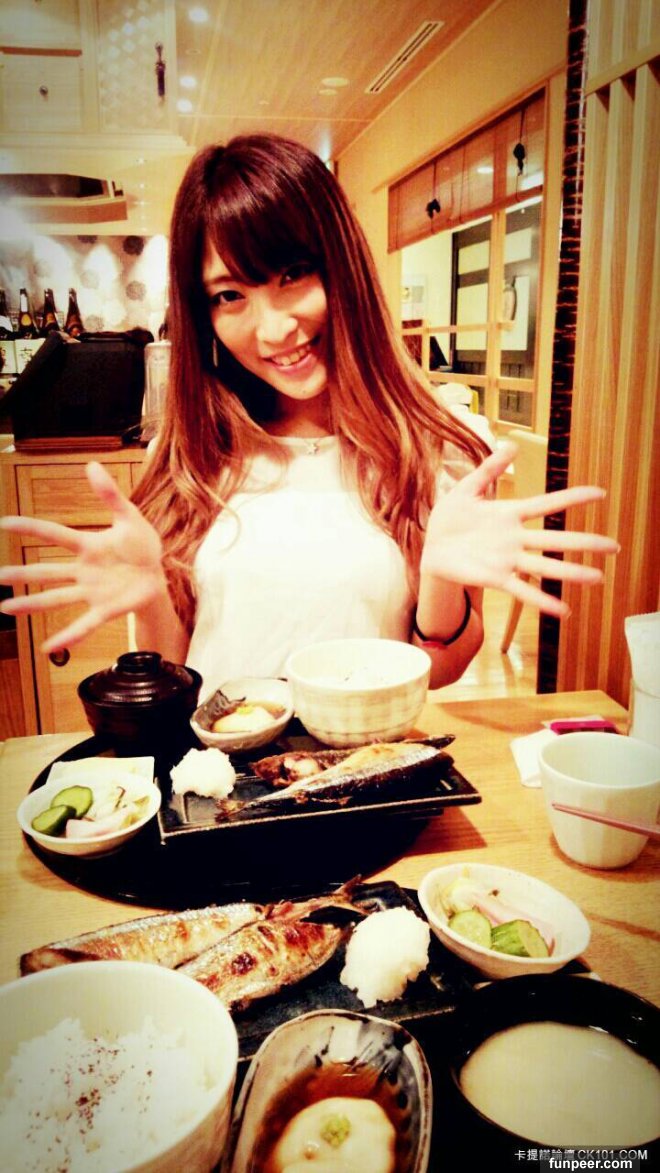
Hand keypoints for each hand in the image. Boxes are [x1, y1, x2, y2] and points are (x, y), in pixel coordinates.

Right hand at [0, 461, 165, 651]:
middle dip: (22, 574)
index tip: (5, 523)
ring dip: (32, 604)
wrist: (160, 574)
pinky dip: (67, 636)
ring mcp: (92, 592)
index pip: (55, 535)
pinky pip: (84, 624)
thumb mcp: (130, 517)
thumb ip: (110, 495)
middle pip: (47, 571)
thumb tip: (91, 465)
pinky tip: (49, 647)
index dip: (31, 528)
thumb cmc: (142, 546)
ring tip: (5, 608)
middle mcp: (84, 571)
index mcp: (88, 546)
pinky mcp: (106, 610)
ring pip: (56, 598)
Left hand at [421, 442, 619, 617]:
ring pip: (545, 566)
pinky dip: (542, 601)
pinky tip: (563, 610)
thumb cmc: (449, 518)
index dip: (572, 498)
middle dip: (585, 542)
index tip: (599, 494)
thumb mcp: (467, 488)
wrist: (431, 548)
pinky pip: (523, 591)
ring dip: (571, 572)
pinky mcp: (495, 578)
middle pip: (556, 539)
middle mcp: (515, 539)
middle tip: (614, 547)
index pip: (547, 504)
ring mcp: (507, 560)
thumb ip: (489, 469)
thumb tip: (512, 445)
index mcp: (510, 514)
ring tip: (597, 578)